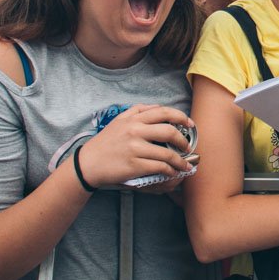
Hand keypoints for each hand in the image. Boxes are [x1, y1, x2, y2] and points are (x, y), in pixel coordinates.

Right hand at [77, 104, 195, 188]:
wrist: (88, 163)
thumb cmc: (105, 142)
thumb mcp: (119, 120)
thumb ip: (138, 111)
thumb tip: (158, 107)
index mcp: (133, 119)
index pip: (163, 112)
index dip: (181, 117)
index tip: (190, 124)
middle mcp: (135, 131)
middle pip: (169, 131)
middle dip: (183, 140)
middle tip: (188, 146)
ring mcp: (135, 149)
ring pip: (167, 153)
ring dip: (180, 160)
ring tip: (184, 164)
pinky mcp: (134, 165)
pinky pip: (159, 167)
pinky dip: (170, 170)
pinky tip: (172, 172)